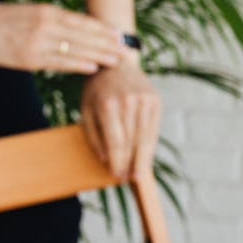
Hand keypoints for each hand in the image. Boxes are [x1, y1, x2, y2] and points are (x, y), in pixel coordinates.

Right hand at [0, 0, 126, 73]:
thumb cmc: (1, 20)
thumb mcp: (31, 13)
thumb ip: (53, 20)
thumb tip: (77, 30)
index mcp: (48, 11)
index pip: (83, 21)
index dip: (104, 29)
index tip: (122, 35)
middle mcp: (47, 24)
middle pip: (85, 35)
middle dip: (109, 43)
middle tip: (129, 50)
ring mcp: (38, 41)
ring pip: (76, 49)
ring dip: (99, 55)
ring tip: (118, 60)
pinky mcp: (29, 57)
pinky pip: (58, 62)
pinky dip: (78, 64)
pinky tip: (93, 68)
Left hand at [80, 61, 160, 180]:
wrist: (116, 63)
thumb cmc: (97, 90)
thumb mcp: (86, 109)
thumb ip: (94, 135)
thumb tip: (105, 159)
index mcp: (108, 105)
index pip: (116, 142)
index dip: (117, 162)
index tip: (116, 177)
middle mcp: (129, 103)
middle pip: (132, 143)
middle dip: (130, 164)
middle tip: (127, 180)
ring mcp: (145, 101)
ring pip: (145, 138)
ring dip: (142, 159)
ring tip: (138, 174)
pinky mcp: (156, 101)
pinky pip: (153, 129)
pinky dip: (149, 145)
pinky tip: (144, 157)